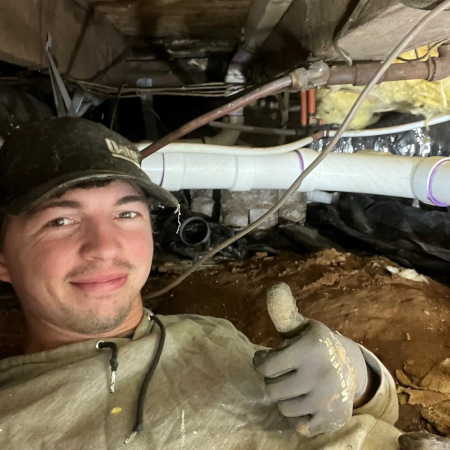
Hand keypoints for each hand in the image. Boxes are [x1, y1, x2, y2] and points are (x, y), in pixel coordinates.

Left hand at [253, 283, 368, 436]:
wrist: (351, 367)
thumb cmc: (316, 345)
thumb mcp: (302, 326)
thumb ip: (284, 313)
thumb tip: (275, 287)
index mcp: (309, 348)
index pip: (265, 366)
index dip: (260, 362)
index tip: (265, 358)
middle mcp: (320, 374)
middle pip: (272, 390)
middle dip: (273, 381)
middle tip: (281, 373)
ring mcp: (327, 399)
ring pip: (283, 409)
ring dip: (284, 398)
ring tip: (293, 386)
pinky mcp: (333, 419)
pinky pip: (300, 427)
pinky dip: (298, 416)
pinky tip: (305, 402)